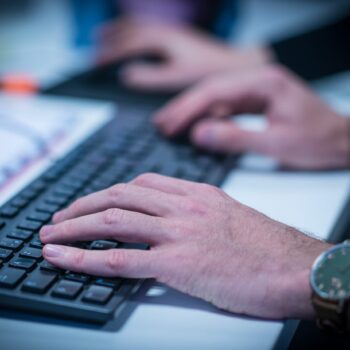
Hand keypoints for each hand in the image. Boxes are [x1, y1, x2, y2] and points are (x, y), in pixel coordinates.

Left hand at [40, 173, 328, 318]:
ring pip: (113, 221)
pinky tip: (64, 258)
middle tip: (62, 216)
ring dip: (75, 227)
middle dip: (84, 205)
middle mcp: (184, 206)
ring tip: (51, 235)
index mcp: (197, 193)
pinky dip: (85, 257)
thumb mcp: (229, 217)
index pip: (143, 182)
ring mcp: (179, 232)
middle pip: (120, 195)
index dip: (111, 191)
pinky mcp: (178, 263)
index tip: (95, 201)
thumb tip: (173, 225)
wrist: (295, 267)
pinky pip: (120, 258)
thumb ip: (198, 215)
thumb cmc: (267, 247)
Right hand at [96, 17, 270, 90]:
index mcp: (165, 40)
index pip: (128, 44)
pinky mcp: (181, 40)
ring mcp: (175, 35)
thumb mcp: (179, 79)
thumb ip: (151, 77)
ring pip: (140, 28)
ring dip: (121, 33)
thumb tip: (126, 75)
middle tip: (93, 49)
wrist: (240, 66)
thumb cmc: (213, 74)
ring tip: (104, 36)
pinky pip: (151, 32)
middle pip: (131, 31)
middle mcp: (168, 33)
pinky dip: (136, 36)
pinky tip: (136, 43)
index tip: (95, 65)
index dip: (110, 55)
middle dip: (110, 41)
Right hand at [154, 66, 349, 169]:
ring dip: (194, 111)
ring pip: (217, 98)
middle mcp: (260, 82)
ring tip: (171, 124)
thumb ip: (235, 138)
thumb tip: (199, 134)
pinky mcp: (258, 103)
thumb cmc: (319, 141)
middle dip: (185, 107)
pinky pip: (227, 107)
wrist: (343, 142)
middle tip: (161, 123)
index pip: (216, 92)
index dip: (188, 108)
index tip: (169, 124)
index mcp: (266, 83)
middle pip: (212, 90)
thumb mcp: (276, 143)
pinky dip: (209, 117)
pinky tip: (196, 126)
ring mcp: (259, 91)